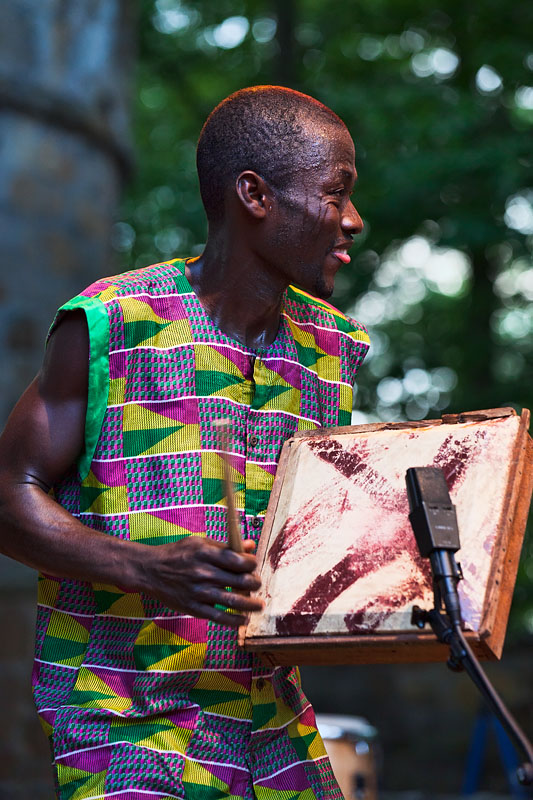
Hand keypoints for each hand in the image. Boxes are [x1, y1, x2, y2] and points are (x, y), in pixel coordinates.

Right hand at [138, 537, 262, 626]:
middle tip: (258, 584)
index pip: (238, 560)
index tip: (254, 566)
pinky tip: (243, 619)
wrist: (151, 570)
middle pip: (239, 580)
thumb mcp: (199, 543)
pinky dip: (234, 620)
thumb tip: (250, 545)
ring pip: (232, 601)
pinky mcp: (193, 608)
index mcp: (206, 553)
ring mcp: (198, 592)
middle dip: (254, 583)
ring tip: (259, 605)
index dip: (252, 564)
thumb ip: (225, 546)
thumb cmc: (177, 554)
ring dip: (250, 604)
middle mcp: (203, 572)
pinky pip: (218, 617)